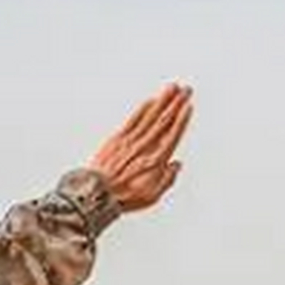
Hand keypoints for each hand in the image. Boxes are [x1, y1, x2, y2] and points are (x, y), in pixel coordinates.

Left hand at [87, 83, 192, 212]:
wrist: (95, 193)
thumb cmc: (123, 197)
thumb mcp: (151, 196)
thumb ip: (167, 180)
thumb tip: (177, 165)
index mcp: (155, 161)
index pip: (172, 135)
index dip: (182, 120)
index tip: (189, 107)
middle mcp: (144, 147)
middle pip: (163, 121)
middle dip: (176, 104)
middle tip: (187, 90)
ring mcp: (130, 141)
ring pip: (150, 117)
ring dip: (162, 101)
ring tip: (173, 88)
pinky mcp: (117, 139)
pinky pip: (132, 120)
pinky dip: (143, 109)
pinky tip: (150, 100)